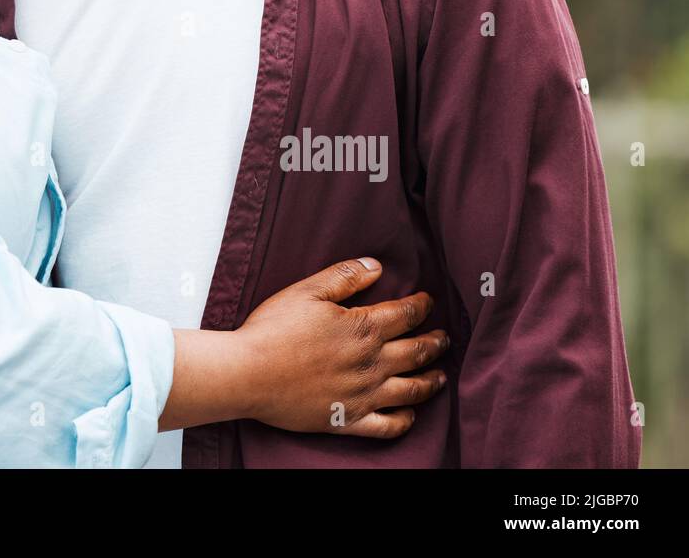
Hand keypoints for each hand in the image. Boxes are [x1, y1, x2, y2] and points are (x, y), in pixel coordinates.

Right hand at [236, 257, 448, 437]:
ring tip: (441, 375)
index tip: (427, 302)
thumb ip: (345, 276)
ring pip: (411, 390)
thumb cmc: (273, 329)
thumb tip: (377, 266)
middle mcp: (371, 364)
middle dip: (435, 343)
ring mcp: (363, 395)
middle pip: (416, 352)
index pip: (405, 315)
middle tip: (444, 338)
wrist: (248, 373)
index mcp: (363, 328)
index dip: (421, 306)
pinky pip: (388, 426)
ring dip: (431, 381)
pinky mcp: (348, 420)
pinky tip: (410, 413)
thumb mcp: (306, 290)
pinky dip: (405, 420)